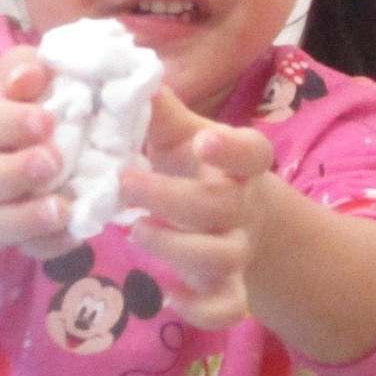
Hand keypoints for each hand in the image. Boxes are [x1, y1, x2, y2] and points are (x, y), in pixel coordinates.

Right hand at [0, 47, 75, 260]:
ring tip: (62, 208)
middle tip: (52, 161)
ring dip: (31, 216)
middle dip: (18, 171)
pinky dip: (53, 244)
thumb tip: (36, 71)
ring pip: (2, 220)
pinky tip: (77, 231)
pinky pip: (32, 248)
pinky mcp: (20, 234)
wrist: (3, 152)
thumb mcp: (20, 77)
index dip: (12, 121)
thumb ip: (26, 67)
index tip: (45, 120)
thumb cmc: (23, 105)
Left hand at [120, 85, 274, 329]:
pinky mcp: (228, 286)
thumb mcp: (178, 134)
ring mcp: (237, 249)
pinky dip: (200, 309)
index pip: (252, 152)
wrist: (233, 218)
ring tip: (133, 232)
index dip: (233, 149)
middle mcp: (242, 207)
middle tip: (124, 182)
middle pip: (220, 206)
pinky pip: (227, 308)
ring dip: (175, 247)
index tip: (205, 141)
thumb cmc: (194, 165)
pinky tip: (165, 293)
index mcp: (236, 164)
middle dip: (170, 197)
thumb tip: (124, 67)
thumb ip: (158, 109)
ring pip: (223, 257)